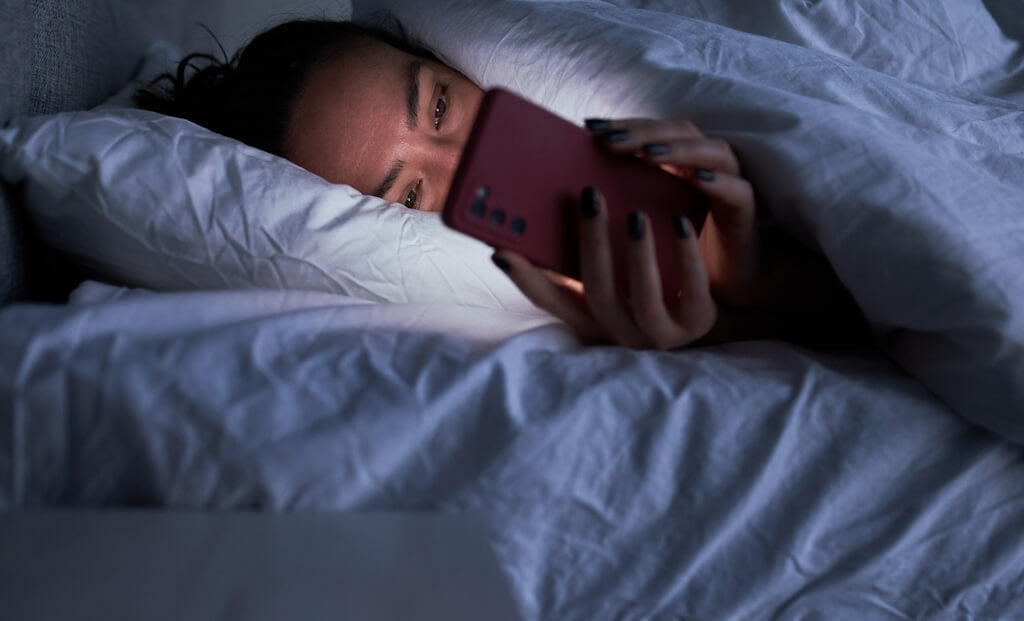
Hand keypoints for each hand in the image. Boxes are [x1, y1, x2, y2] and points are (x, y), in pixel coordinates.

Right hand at [493, 186, 717, 349]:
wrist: (710, 322)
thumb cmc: (652, 290)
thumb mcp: (611, 282)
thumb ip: (576, 261)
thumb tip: (538, 218)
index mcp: (594, 319)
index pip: (551, 302)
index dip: (525, 278)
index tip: (501, 249)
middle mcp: (623, 333)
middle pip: (599, 292)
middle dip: (593, 244)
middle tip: (590, 196)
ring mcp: (662, 334)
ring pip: (644, 297)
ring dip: (637, 253)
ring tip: (635, 214)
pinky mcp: (701, 324)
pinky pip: (693, 290)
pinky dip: (686, 255)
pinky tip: (680, 221)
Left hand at [587, 118, 763, 306]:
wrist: (721, 289)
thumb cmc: (673, 257)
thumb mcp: (636, 229)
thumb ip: (610, 208)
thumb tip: (570, 199)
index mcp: (675, 163)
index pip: (649, 131)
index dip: (622, 125)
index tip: (588, 128)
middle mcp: (703, 164)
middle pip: (678, 132)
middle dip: (643, 132)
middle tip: (609, 140)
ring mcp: (728, 183)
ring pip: (711, 151)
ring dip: (679, 149)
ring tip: (648, 153)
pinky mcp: (745, 211)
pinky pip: (737, 189)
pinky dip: (717, 181)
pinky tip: (695, 179)